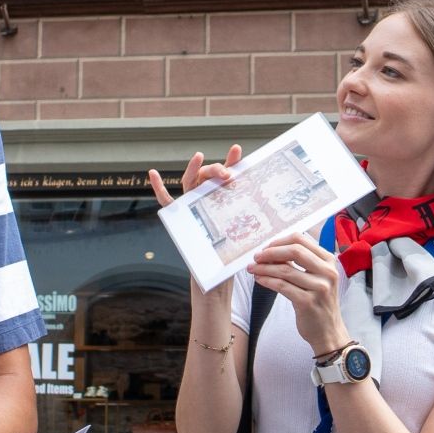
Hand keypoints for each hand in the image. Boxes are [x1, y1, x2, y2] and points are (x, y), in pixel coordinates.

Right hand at [148, 148, 241, 297]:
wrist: (218, 282)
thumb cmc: (233, 260)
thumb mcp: (248, 236)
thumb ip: (254, 221)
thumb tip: (281, 209)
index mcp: (223, 204)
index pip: (225, 179)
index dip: (231, 162)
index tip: (238, 150)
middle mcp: (207, 203)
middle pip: (207, 178)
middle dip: (215, 169)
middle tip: (228, 174)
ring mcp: (192, 210)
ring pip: (190, 184)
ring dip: (194, 170)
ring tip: (200, 158)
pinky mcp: (179, 221)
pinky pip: (166, 203)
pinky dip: (158, 188)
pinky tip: (152, 173)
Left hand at [247, 234, 347, 356]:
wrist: (328, 331)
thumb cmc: (319, 302)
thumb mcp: (317, 277)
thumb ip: (301, 262)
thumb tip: (272, 250)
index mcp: (329, 261)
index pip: (301, 239)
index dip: (280, 241)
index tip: (266, 248)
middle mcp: (327, 272)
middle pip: (294, 251)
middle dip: (271, 252)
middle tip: (256, 257)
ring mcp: (319, 287)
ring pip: (285, 270)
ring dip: (264, 268)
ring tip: (253, 269)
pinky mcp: (308, 302)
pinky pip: (282, 286)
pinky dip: (267, 281)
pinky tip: (259, 280)